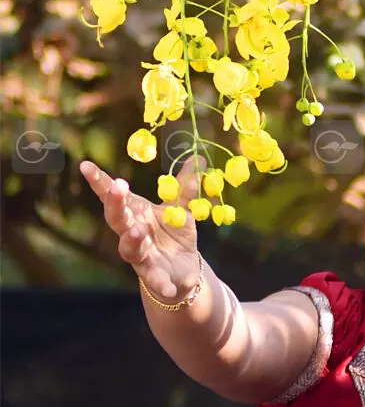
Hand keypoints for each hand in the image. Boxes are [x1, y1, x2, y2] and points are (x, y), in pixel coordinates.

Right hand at [80, 156, 204, 302]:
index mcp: (136, 214)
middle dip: (115, 205)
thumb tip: (197, 157)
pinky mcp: (155, 276)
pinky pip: (157, 281)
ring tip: (138, 231)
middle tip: (117, 188)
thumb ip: (185, 186)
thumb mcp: (181, 209)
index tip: (85, 166)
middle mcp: (132, 233)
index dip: (100, 182)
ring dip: (132, 240)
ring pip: (129, 249)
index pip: (114, 196)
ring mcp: (141, 256)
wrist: (183, 270)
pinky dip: (162, 284)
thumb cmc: (173, 234)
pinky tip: (172, 288)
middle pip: (118, 219)